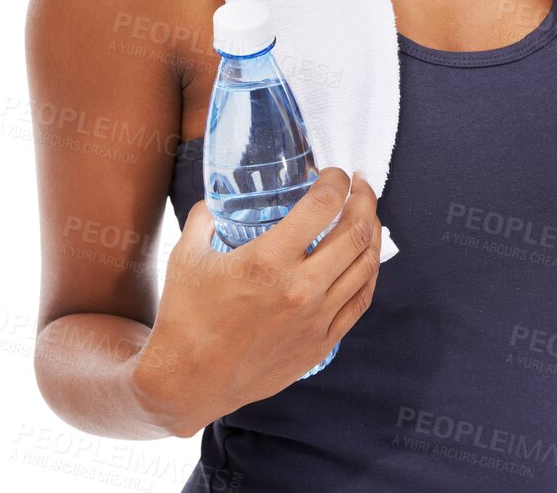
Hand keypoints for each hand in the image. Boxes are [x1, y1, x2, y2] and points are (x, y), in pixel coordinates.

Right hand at [136, 167, 382, 434]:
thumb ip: (205, 219)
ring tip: (367, 216)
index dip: (337, 180)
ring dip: (372, 232)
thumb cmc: (184, 318)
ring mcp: (315, 318)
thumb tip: (218, 199)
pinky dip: (368, 273)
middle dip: (364, 199)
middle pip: (355, 232)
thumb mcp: (186, 256)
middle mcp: (300, 288)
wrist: (187, 383)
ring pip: (366, 265)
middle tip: (359, 186)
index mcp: (268, 260)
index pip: (323, 205)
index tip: (335, 173)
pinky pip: (360, 300)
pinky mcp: (321, 343)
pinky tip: (365, 258)